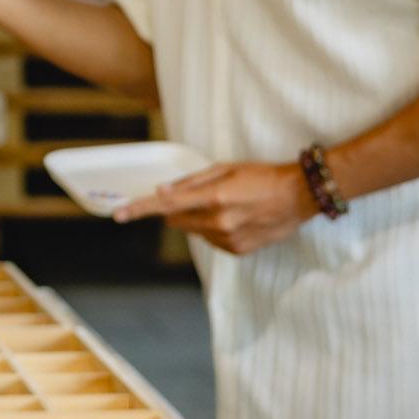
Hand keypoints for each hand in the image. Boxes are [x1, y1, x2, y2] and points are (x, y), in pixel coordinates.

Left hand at [112, 161, 319, 255]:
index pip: (166, 205)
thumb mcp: (226, 168)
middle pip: (176, 221)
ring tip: (227, 205)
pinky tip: (236, 218)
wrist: (299, 196)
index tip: (119, 214)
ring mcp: (229, 239)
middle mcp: (219, 222)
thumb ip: (192, 182)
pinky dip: (215, 230)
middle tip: (198, 197)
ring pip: (195, 232)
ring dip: (199, 220)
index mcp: (215, 198)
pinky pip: (212, 241)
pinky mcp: (238, 250)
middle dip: (176, 210)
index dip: (140, 209)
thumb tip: (162, 190)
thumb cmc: (262, 175)